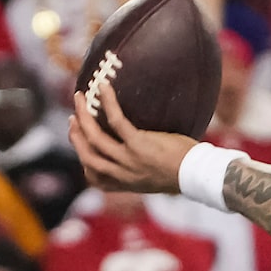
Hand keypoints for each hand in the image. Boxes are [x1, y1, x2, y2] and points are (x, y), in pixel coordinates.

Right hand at [69, 79, 198, 193]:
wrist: (197, 176)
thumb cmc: (183, 173)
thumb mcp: (155, 176)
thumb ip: (140, 168)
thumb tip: (139, 151)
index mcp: (126, 183)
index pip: (94, 177)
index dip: (83, 160)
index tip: (80, 143)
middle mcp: (123, 174)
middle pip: (88, 155)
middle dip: (76, 135)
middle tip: (73, 116)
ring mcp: (129, 160)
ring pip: (95, 138)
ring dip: (83, 116)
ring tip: (80, 97)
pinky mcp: (139, 145)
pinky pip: (116, 120)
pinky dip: (108, 102)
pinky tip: (105, 87)